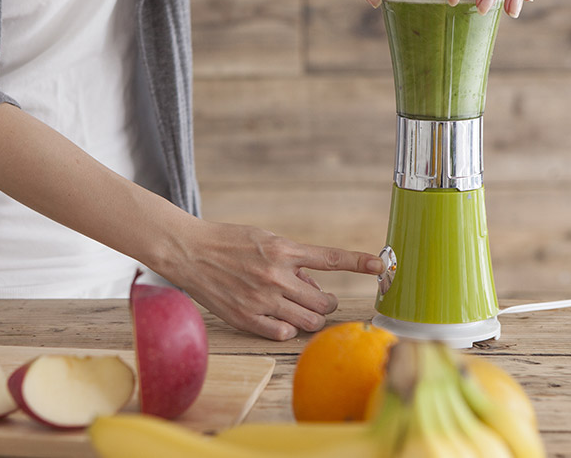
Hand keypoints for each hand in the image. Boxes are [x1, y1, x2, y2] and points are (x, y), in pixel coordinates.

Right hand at [158, 220, 384, 340]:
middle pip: (323, 300)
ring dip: (312, 316)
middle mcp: (276, 275)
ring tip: (303, 309)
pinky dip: (288, 327)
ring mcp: (261, 299)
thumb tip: (315, 282)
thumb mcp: (265, 238)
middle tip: (320, 298)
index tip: (381, 265)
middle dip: (327, 301)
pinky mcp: (246, 317)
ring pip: (308, 320)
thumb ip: (293, 259)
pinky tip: (279, 318)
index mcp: (282, 250)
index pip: (331, 258)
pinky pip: (283, 332)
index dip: (359, 262)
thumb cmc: (228, 241)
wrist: (188, 251)